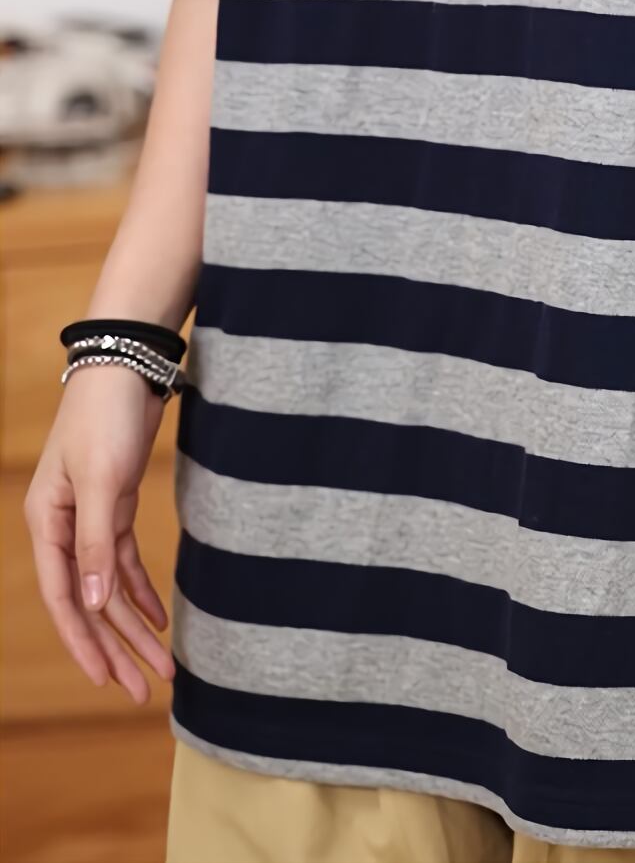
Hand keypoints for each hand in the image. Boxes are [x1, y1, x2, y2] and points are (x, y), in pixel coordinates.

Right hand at [23, 362, 176, 703]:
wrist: (125, 366)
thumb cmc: (105, 418)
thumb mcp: (100, 481)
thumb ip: (95, 543)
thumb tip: (91, 605)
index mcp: (47, 525)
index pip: (64, 599)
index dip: (84, 644)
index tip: (108, 682)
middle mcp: (63, 529)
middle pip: (89, 602)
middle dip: (116, 648)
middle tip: (146, 691)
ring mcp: (89, 519)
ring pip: (109, 586)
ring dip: (134, 626)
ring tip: (164, 665)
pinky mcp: (114, 506)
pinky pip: (124, 562)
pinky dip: (141, 590)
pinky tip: (157, 619)